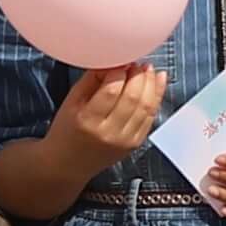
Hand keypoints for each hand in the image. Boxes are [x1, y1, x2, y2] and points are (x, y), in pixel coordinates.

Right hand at [49, 62, 166, 161]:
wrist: (67, 165)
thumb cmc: (65, 130)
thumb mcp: (71, 102)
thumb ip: (91, 79)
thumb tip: (113, 61)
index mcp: (88, 121)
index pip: (111, 91)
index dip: (119, 71)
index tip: (120, 60)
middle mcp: (109, 133)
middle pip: (133, 98)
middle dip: (138, 75)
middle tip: (136, 62)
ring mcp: (125, 141)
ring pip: (146, 107)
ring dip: (151, 83)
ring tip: (147, 68)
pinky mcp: (136, 144)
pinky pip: (151, 116)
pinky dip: (157, 97)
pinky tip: (159, 81)